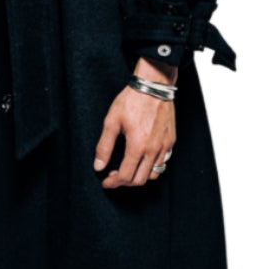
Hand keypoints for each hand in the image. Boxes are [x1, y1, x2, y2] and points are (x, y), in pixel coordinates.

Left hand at [93, 67, 176, 188]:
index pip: (126, 176)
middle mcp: (153, 150)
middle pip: (140, 180)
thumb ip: (104, 146)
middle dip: (125, 182)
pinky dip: (152, 167)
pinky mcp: (170, 141)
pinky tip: (142, 159)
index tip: (106, 181)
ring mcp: (164, 146)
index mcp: (137, 146)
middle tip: (114, 175)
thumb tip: (98, 166)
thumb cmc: (131, 101)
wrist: (153, 86)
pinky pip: (163, 163)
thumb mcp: (111, 121)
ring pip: (154, 174)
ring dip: (139, 176)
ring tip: (128, 168)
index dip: (113, 182)